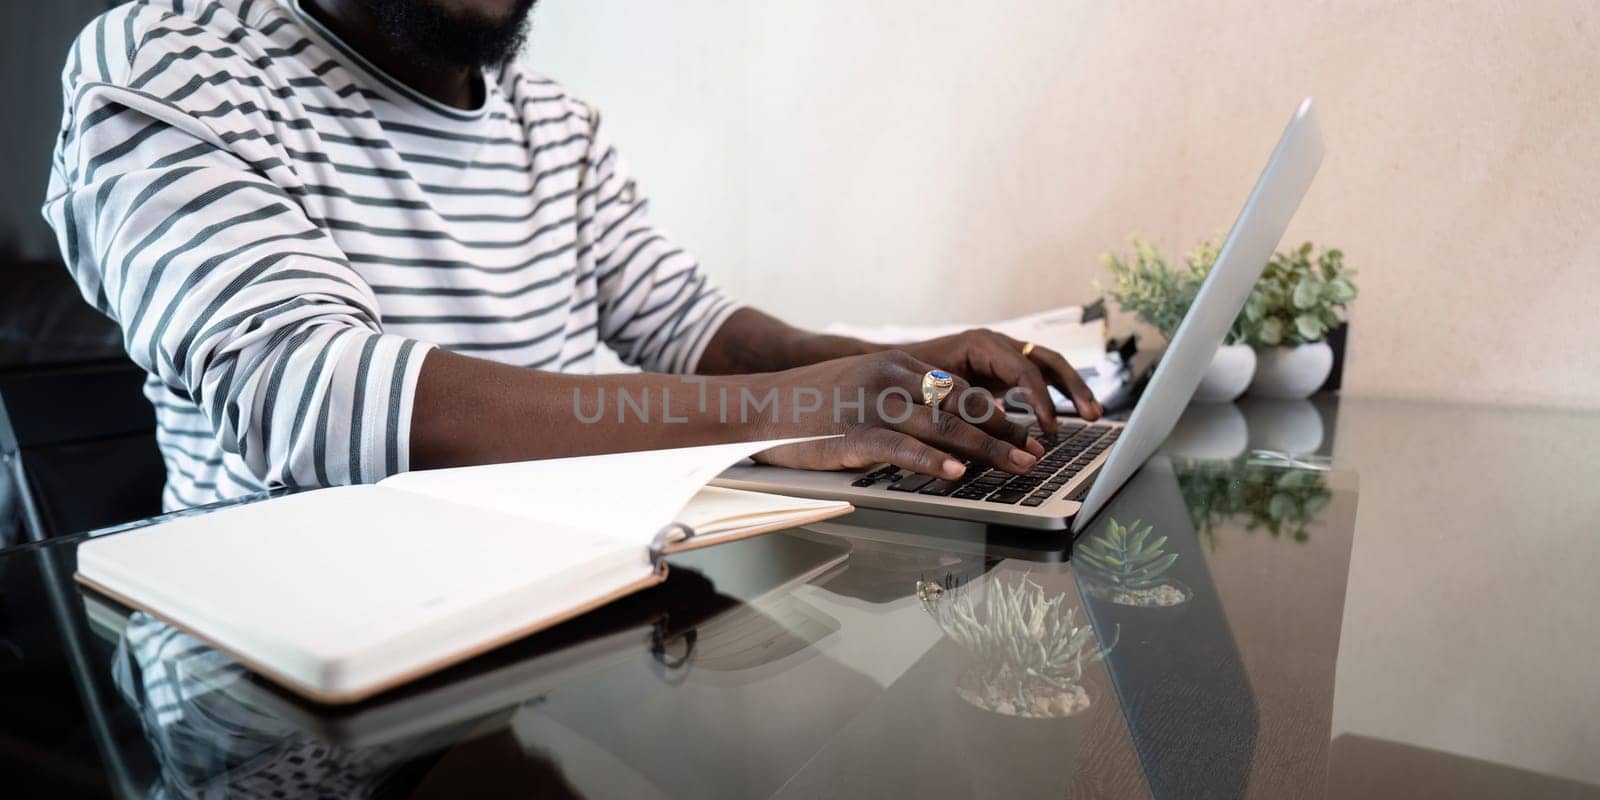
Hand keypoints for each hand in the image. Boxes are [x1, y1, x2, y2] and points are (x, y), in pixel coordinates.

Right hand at [746, 351, 1045, 478]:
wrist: (756, 406)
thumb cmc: (809, 406)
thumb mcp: (860, 386)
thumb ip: (899, 398)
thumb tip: (940, 426)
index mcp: (896, 365)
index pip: (960, 389)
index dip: (998, 414)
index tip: (1027, 434)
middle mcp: (891, 378)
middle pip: (962, 405)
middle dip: (1005, 432)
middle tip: (1037, 454)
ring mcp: (873, 404)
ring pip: (943, 426)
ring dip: (988, 449)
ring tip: (1019, 467)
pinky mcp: (853, 433)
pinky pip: (902, 448)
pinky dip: (934, 462)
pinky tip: (959, 475)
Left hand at [896, 329, 1101, 433]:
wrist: (883, 366)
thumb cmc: (902, 377)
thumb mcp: (930, 390)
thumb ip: (960, 405)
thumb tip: (988, 429)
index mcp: (980, 343)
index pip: (1023, 369)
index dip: (1040, 399)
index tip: (1048, 428)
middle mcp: (996, 344)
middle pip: (1046, 360)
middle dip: (1072, 387)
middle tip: (1092, 415)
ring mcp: (1001, 355)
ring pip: (1047, 367)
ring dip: (1071, 389)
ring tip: (1093, 414)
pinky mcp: (1001, 370)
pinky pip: (1036, 378)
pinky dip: (1053, 395)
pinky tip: (1061, 420)